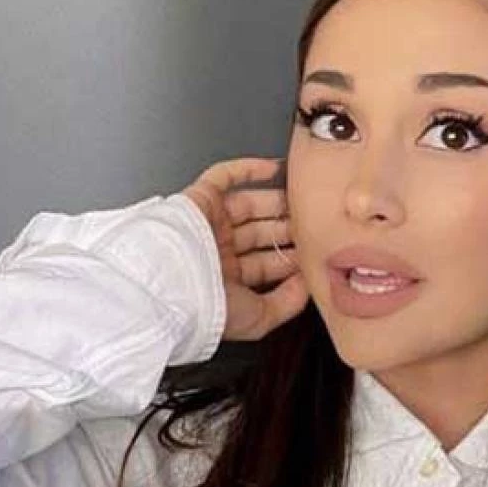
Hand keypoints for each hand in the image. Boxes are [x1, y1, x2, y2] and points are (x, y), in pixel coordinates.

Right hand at [181, 157, 308, 341]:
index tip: (316, 252)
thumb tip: (307, 285)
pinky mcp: (198, 199)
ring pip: (249, 205)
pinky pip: (224, 176)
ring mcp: (209, 224)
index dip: (291, 258)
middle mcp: (217, 251)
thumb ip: (287, 303)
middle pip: (260, 233)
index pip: (266, 264)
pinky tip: (275, 168)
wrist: (171, 285)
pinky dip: (249, 169)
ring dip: (276, 201)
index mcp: (226, 281)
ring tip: (303, 198)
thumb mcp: (259, 318)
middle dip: (287, 228)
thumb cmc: (207, 307)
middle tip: (314, 221)